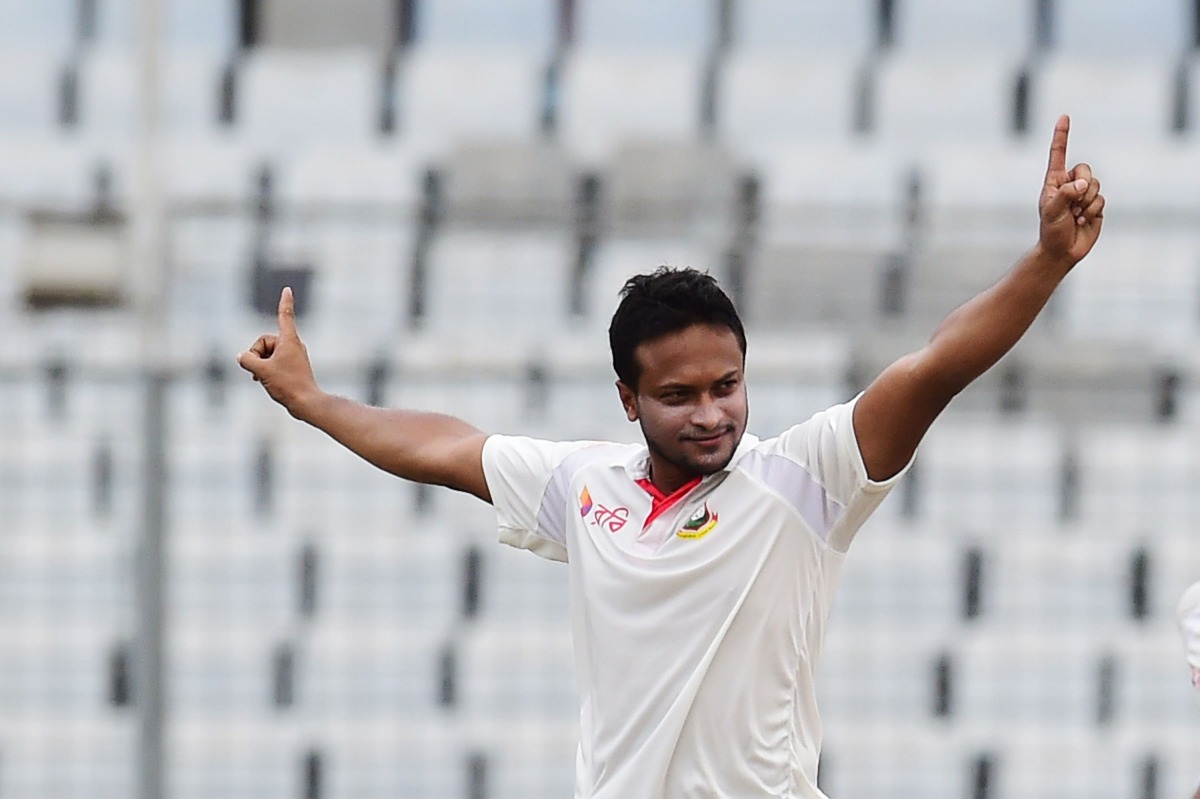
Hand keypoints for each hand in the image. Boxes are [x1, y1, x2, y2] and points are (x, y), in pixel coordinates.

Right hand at [237, 287, 319, 416]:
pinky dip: (265, 369)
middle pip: (264, 342)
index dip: (285, 302)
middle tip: (259, 370)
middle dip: (256, 354)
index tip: (287, 289)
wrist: (306, 403)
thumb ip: (247, 360)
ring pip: (267, 354)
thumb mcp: (261, 370)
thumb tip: (242, 356)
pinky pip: (272, 362)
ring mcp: (293, 356)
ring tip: (263, 378)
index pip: (285, 315)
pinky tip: (262, 381)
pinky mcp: (292, 367)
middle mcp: (293, 345)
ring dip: (260, 364)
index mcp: (289, 340)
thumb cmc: (287, 384)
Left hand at [1038, 114, 1103, 264]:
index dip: (1062, 135)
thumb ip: (1065, 194)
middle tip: (1072, 205)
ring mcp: (1083, 194)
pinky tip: (1083, 220)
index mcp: (1054, 181)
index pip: (1058, 154)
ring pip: (1096, 185)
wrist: (1062, 251)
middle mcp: (1069, 184)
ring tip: (1075, 216)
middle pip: (1085, 169)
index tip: (1064, 117)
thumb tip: (1083, 183)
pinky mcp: (1096, 204)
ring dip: (1086, 202)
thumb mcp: (1051, 211)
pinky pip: (1102, 199)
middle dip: (1082, 186)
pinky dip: (1093, 210)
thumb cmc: (1051, 230)